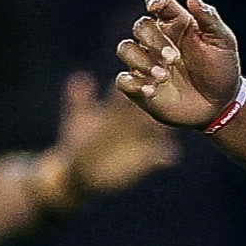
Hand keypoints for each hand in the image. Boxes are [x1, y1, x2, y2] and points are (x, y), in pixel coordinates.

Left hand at [48, 73, 171, 197]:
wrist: (79, 172)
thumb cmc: (77, 142)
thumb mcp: (78, 119)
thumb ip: (79, 98)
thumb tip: (80, 75)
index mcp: (120, 108)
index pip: (134, 89)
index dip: (138, 81)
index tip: (143, 74)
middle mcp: (136, 122)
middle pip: (153, 107)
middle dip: (159, 101)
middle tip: (163, 98)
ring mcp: (145, 140)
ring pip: (163, 130)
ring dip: (167, 128)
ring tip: (168, 128)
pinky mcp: (150, 160)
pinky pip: (164, 157)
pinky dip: (167, 157)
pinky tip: (166, 158)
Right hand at [114, 0, 244, 128]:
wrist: (220, 105)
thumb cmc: (222, 69)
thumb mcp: (223, 43)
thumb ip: (209, 20)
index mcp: (177, 24)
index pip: (160, 2)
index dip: (155, 0)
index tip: (155, 6)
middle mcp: (157, 40)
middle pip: (141, 26)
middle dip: (153, 40)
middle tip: (173, 58)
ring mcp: (146, 62)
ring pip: (125, 49)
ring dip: (141, 61)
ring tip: (162, 76)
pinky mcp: (139, 85)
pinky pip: (123, 79)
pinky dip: (133, 83)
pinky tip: (151, 90)